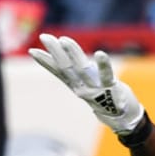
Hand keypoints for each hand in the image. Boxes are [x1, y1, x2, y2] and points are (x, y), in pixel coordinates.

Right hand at [29, 33, 145, 134]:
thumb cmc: (104, 97)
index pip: (58, 71)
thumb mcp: (87, 85)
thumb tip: (65, 57)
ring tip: (64, 40)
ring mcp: (96, 89)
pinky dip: (103, 64)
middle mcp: (82, 87)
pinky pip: (106, 75)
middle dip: (55, 51)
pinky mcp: (111, 89)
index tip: (32, 50)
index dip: (45, 61)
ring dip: (72, 53)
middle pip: (66, 67)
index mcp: (76, 85)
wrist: (122, 118)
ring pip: (81, 69)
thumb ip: (77, 73)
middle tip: (45, 37)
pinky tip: (100, 53)